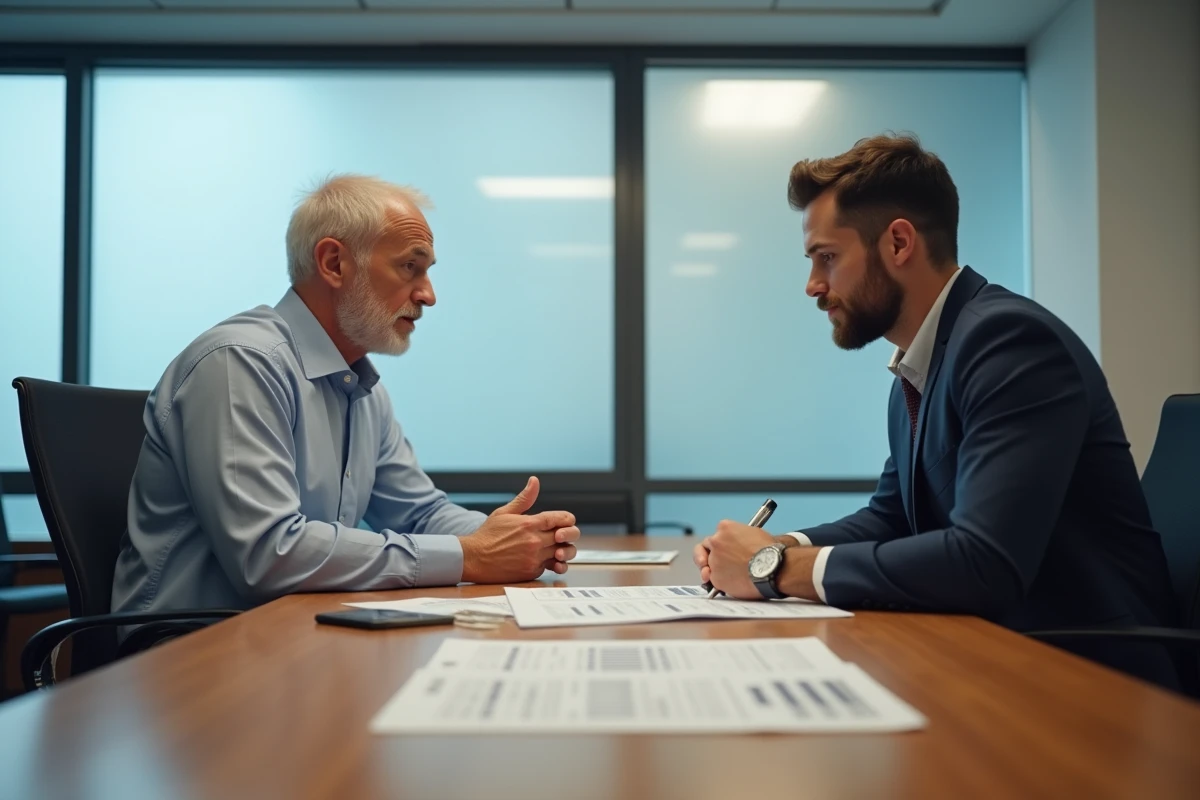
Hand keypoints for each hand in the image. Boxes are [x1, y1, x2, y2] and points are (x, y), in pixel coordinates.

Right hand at [459, 476, 579, 583]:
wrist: (474, 558)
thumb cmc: (488, 535)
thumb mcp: (504, 513)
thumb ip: (524, 498)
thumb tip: (535, 480)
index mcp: (530, 523)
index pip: (563, 519)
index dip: (567, 520)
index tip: (564, 522)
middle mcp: (534, 541)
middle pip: (566, 536)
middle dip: (568, 535)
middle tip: (561, 536)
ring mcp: (534, 558)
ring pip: (562, 554)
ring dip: (562, 551)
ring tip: (556, 549)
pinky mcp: (531, 572)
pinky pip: (549, 566)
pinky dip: (549, 563)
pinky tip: (543, 559)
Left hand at [693, 530, 797, 586]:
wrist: (773, 568)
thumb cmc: (769, 551)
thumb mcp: (754, 533)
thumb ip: (738, 537)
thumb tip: (739, 545)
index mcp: (725, 528)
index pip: (717, 534)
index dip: (721, 543)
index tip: (725, 549)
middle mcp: (716, 542)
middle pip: (704, 548)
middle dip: (704, 556)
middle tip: (706, 564)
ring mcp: (714, 560)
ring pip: (709, 566)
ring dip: (716, 571)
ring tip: (729, 577)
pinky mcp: (715, 578)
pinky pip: (714, 581)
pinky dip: (722, 583)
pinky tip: (734, 584)